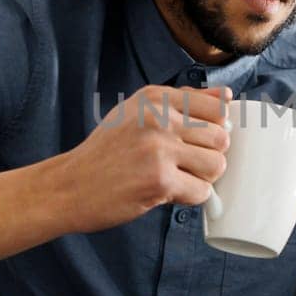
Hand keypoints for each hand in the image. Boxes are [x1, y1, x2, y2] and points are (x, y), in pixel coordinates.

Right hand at [53, 85, 230, 233]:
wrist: (69, 186)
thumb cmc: (106, 153)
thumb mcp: (138, 113)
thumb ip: (183, 102)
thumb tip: (227, 97)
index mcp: (155, 97)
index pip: (218, 107)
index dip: (215, 129)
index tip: (197, 141)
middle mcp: (158, 117)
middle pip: (221, 139)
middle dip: (208, 157)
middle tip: (183, 165)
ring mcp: (159, 148)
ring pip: (217, 165)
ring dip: (202, 178)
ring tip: (177, 178)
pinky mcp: (160, 180)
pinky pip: (202, 192)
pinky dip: (190, 198)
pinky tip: (168, 193)